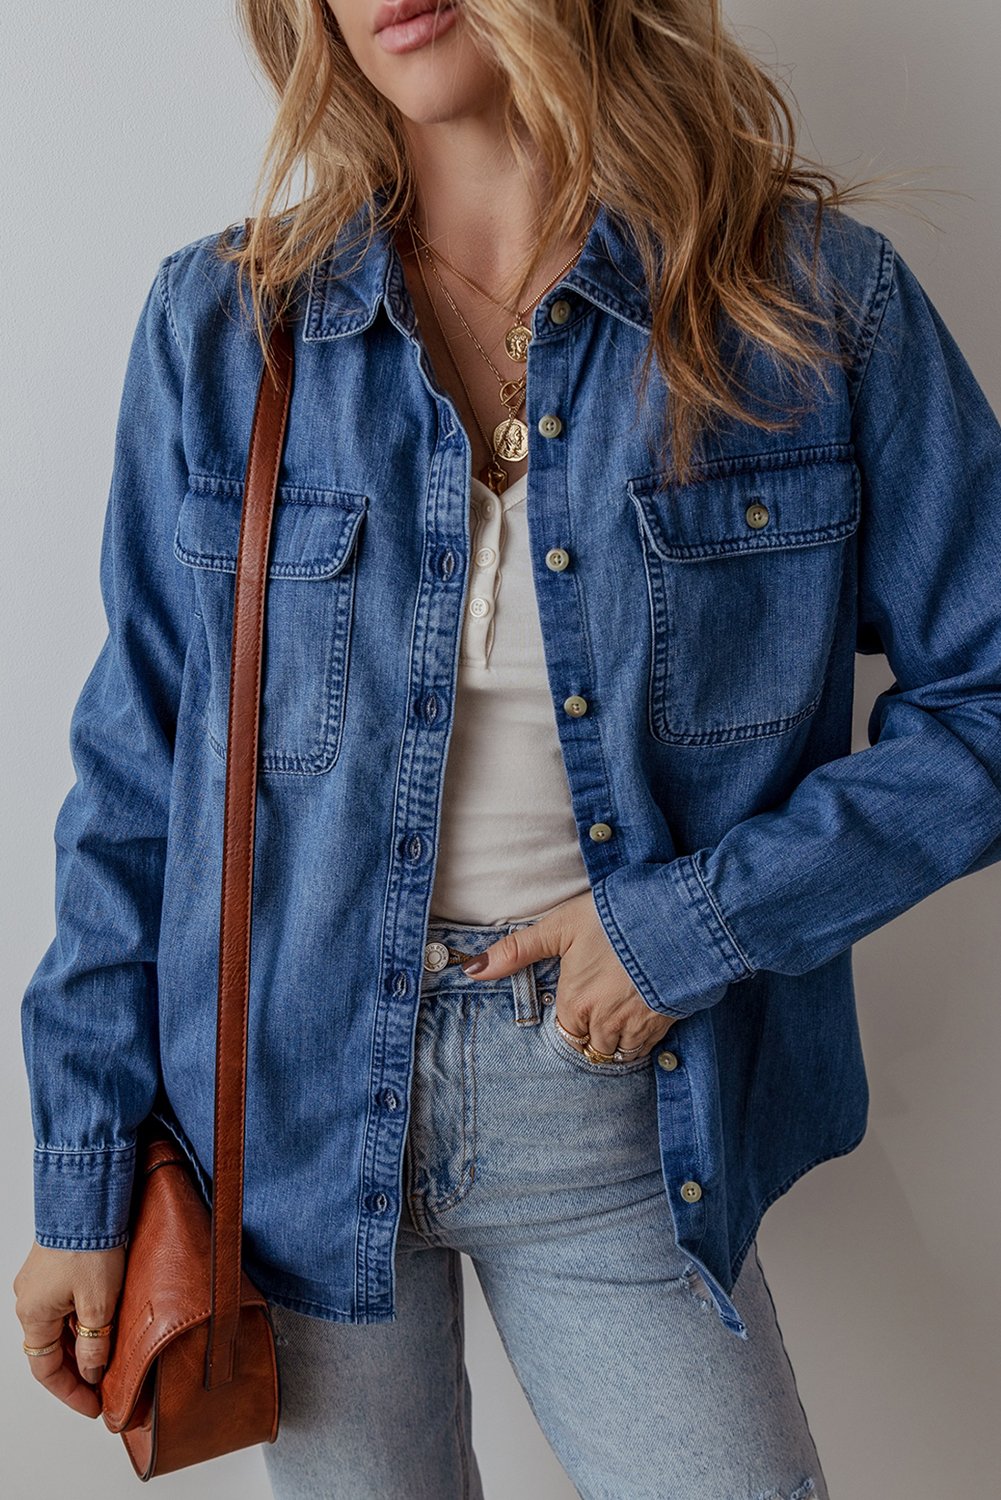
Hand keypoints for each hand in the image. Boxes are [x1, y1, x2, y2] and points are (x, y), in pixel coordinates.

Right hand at [13, 1241, 125, 1418]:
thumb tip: (91, 1372)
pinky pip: (62, 1304)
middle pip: (50, 1349)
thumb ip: (93, 1344)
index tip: (94, 1404)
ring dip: (79, 1343)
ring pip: (58, 1326)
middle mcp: (28, 1300)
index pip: (46, 1370)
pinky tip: (101, 1321)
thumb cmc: (90, 1246)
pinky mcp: (51, 1266)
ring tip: (107, 1355)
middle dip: (76, 1369)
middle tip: (104, 1384)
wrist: (87, 1199)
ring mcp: (38, 1282)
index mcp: (33, 1315)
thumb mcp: (98, 1304)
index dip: (71, 1392)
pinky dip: (79, 1319)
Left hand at [460, 889, 677, 1059]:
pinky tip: (643, 1017)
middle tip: (600, 1013)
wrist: (678, 919)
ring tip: (620, 1017)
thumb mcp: (560, 926)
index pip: (565, 1033)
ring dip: (617, 1041)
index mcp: (576, 1003)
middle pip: (592, 1047)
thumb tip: (470, 970)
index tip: (580, 1005)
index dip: (571, 1021)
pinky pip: (648, 1047)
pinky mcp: (666, 1023)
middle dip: (593, 1035)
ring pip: (620, 1052)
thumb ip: (516, 951)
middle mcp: (604, 1023)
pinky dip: (643, 1039)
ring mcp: (637, 1026)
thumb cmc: (615, 918)